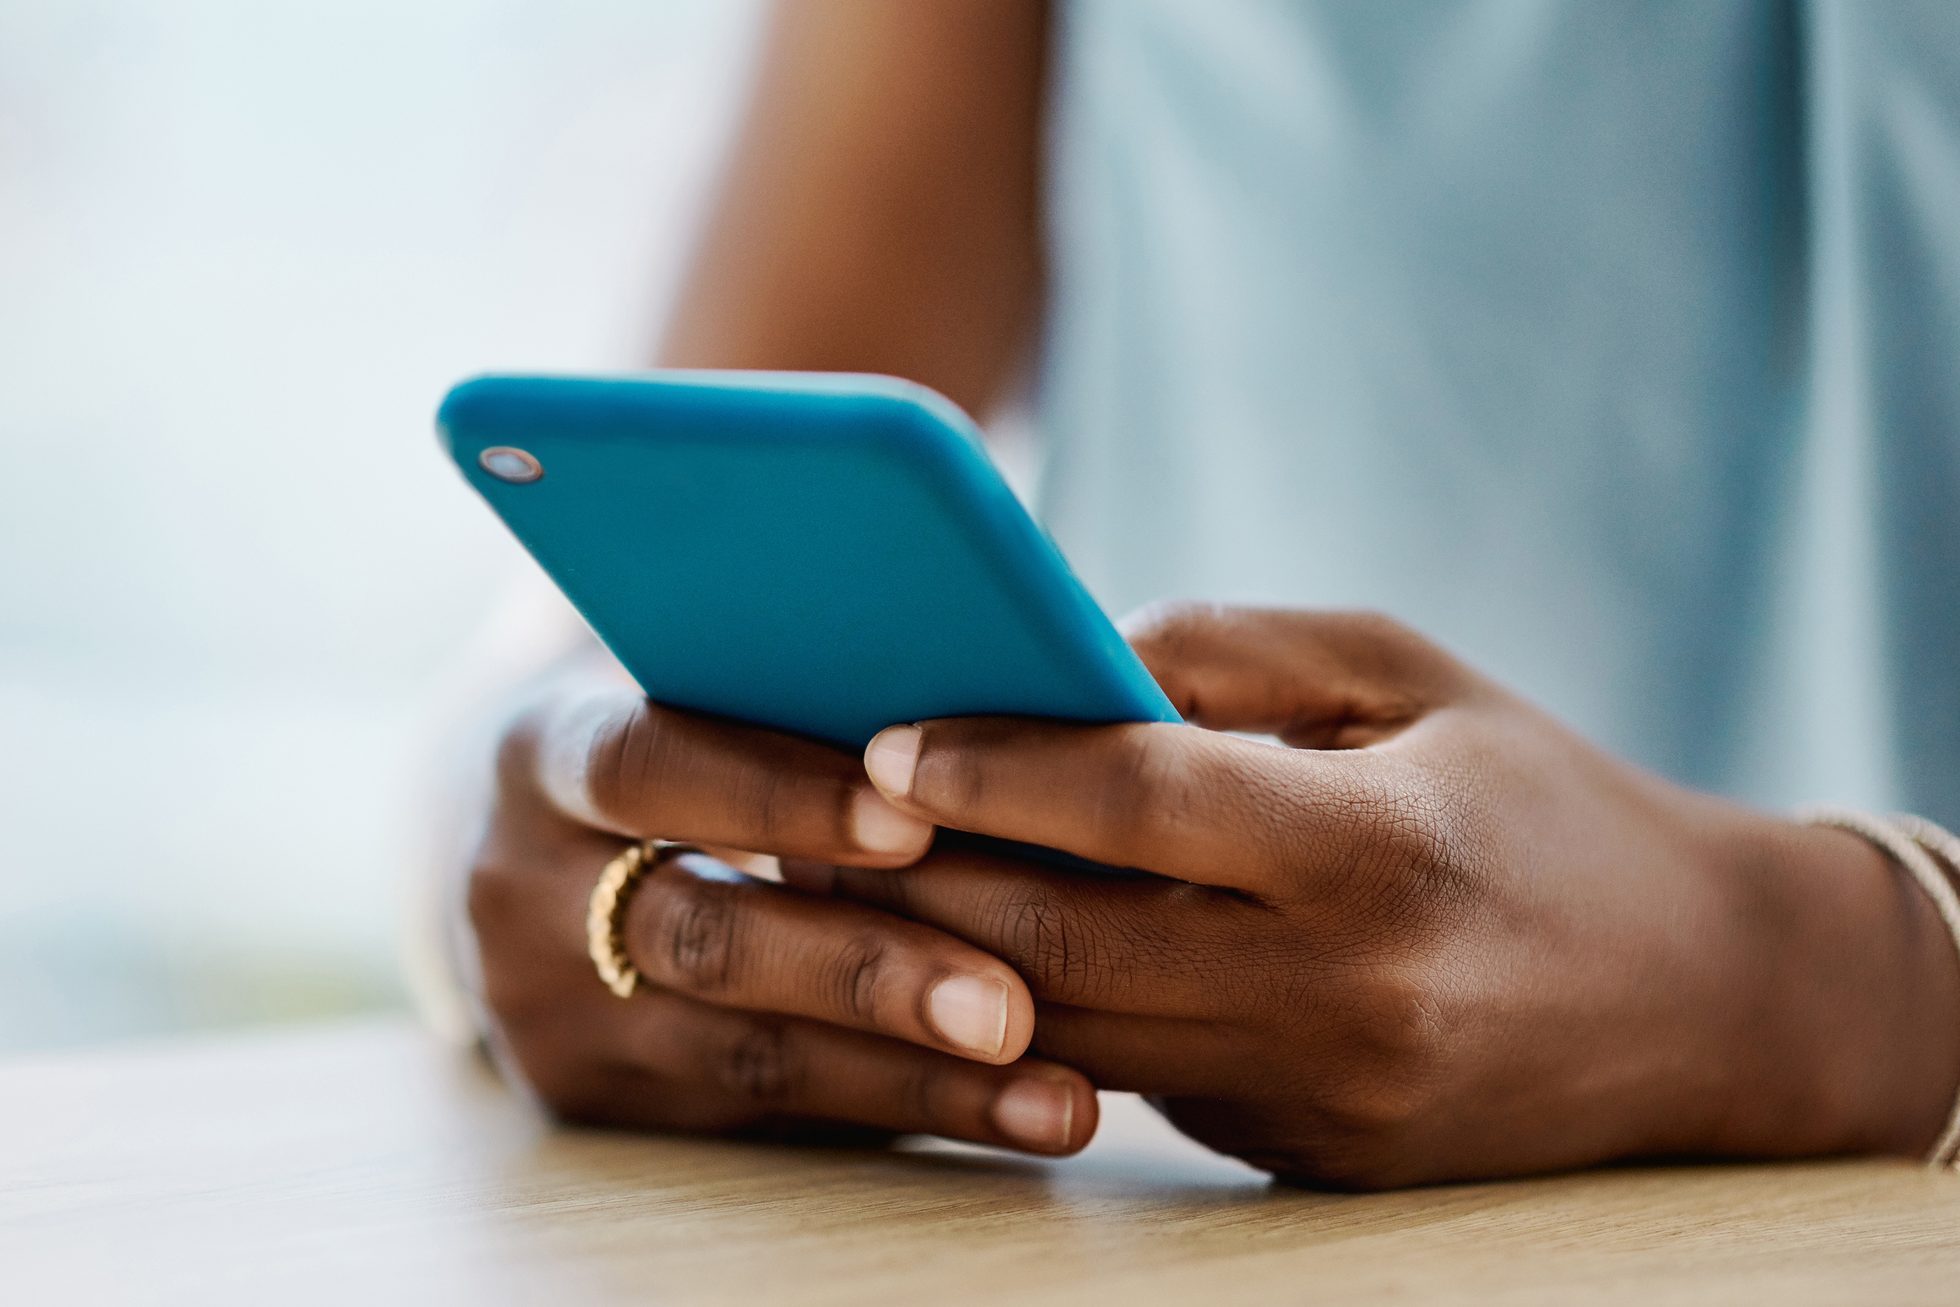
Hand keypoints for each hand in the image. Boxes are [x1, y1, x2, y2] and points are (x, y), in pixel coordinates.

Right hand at [452, 659, 1096, 1154]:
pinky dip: (908, 1110)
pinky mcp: (602, 1104)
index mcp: (543, 753)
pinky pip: (774, 1114)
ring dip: (919, 1078)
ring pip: (750, 1055)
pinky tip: (1016, 1112)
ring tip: (1058, 1098)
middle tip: (1008, 1006)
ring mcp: (555, 1014)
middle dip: (867, 973)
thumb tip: (1022, 677)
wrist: (540, 851)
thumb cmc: (685, 736)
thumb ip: (808, 688)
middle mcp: (523, 891)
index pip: (649, 767)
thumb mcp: (697, 688)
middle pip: (703, 937)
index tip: (916, 820)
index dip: (778, 795)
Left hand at [806, 605, 1959, 1186]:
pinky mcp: (1305, 1155)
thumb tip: (1061, 657)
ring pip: (1075, 1032)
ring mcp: (1322, 1098)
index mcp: (1378, 851)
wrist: (1703, 998)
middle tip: (806, 823)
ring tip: (849, 890)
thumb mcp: (1412, 677)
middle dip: (914, 883)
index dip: (994, 767)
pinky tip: (974, 952)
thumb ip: (1233, 655)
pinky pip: (1137, 1079)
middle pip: (1065, 942)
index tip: (881, 736)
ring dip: (944, 964)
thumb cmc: (1537, 798)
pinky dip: (1044, 1016)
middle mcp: (1346, 995)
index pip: (1140, 806)